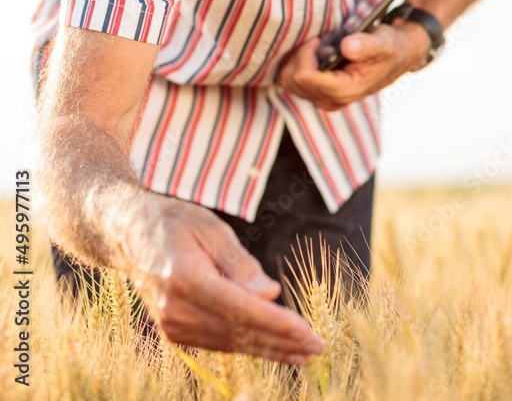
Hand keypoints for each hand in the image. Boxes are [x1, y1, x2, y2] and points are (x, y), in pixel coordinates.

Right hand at [118, 193, 324, 363]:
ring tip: (307, 354)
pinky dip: (251, 346)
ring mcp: (173, 325)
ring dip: (271, 350)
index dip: (276, 324)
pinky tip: (277, 349)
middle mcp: (176, 309)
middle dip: (282, 343)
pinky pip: (220, 342)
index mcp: (185, 279)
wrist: (128, 234)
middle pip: (239, 333)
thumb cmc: (175, 222)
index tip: (307, 333)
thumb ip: (240, 264)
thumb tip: (271, 294)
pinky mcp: (175, 332)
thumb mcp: (210, 228)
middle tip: (319, 348)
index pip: (239, 310)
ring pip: (232, 343)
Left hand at [275, 19, 430, 110]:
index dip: (306, 54)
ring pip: (288, 81)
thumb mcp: (382, 42)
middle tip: (320, 43)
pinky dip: (297, 65)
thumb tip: (347, 47)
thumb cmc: (388, 48)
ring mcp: (323, 100)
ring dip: (299, 60)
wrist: (394, 57)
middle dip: (301, 56)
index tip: (319, 40)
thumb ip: (366, 45)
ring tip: (320, 50)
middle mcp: (331, 100)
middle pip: (292, 79)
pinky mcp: (318, 95)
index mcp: (344, 91)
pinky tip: (315, 56)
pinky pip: (292, 81)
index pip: (305, 77)